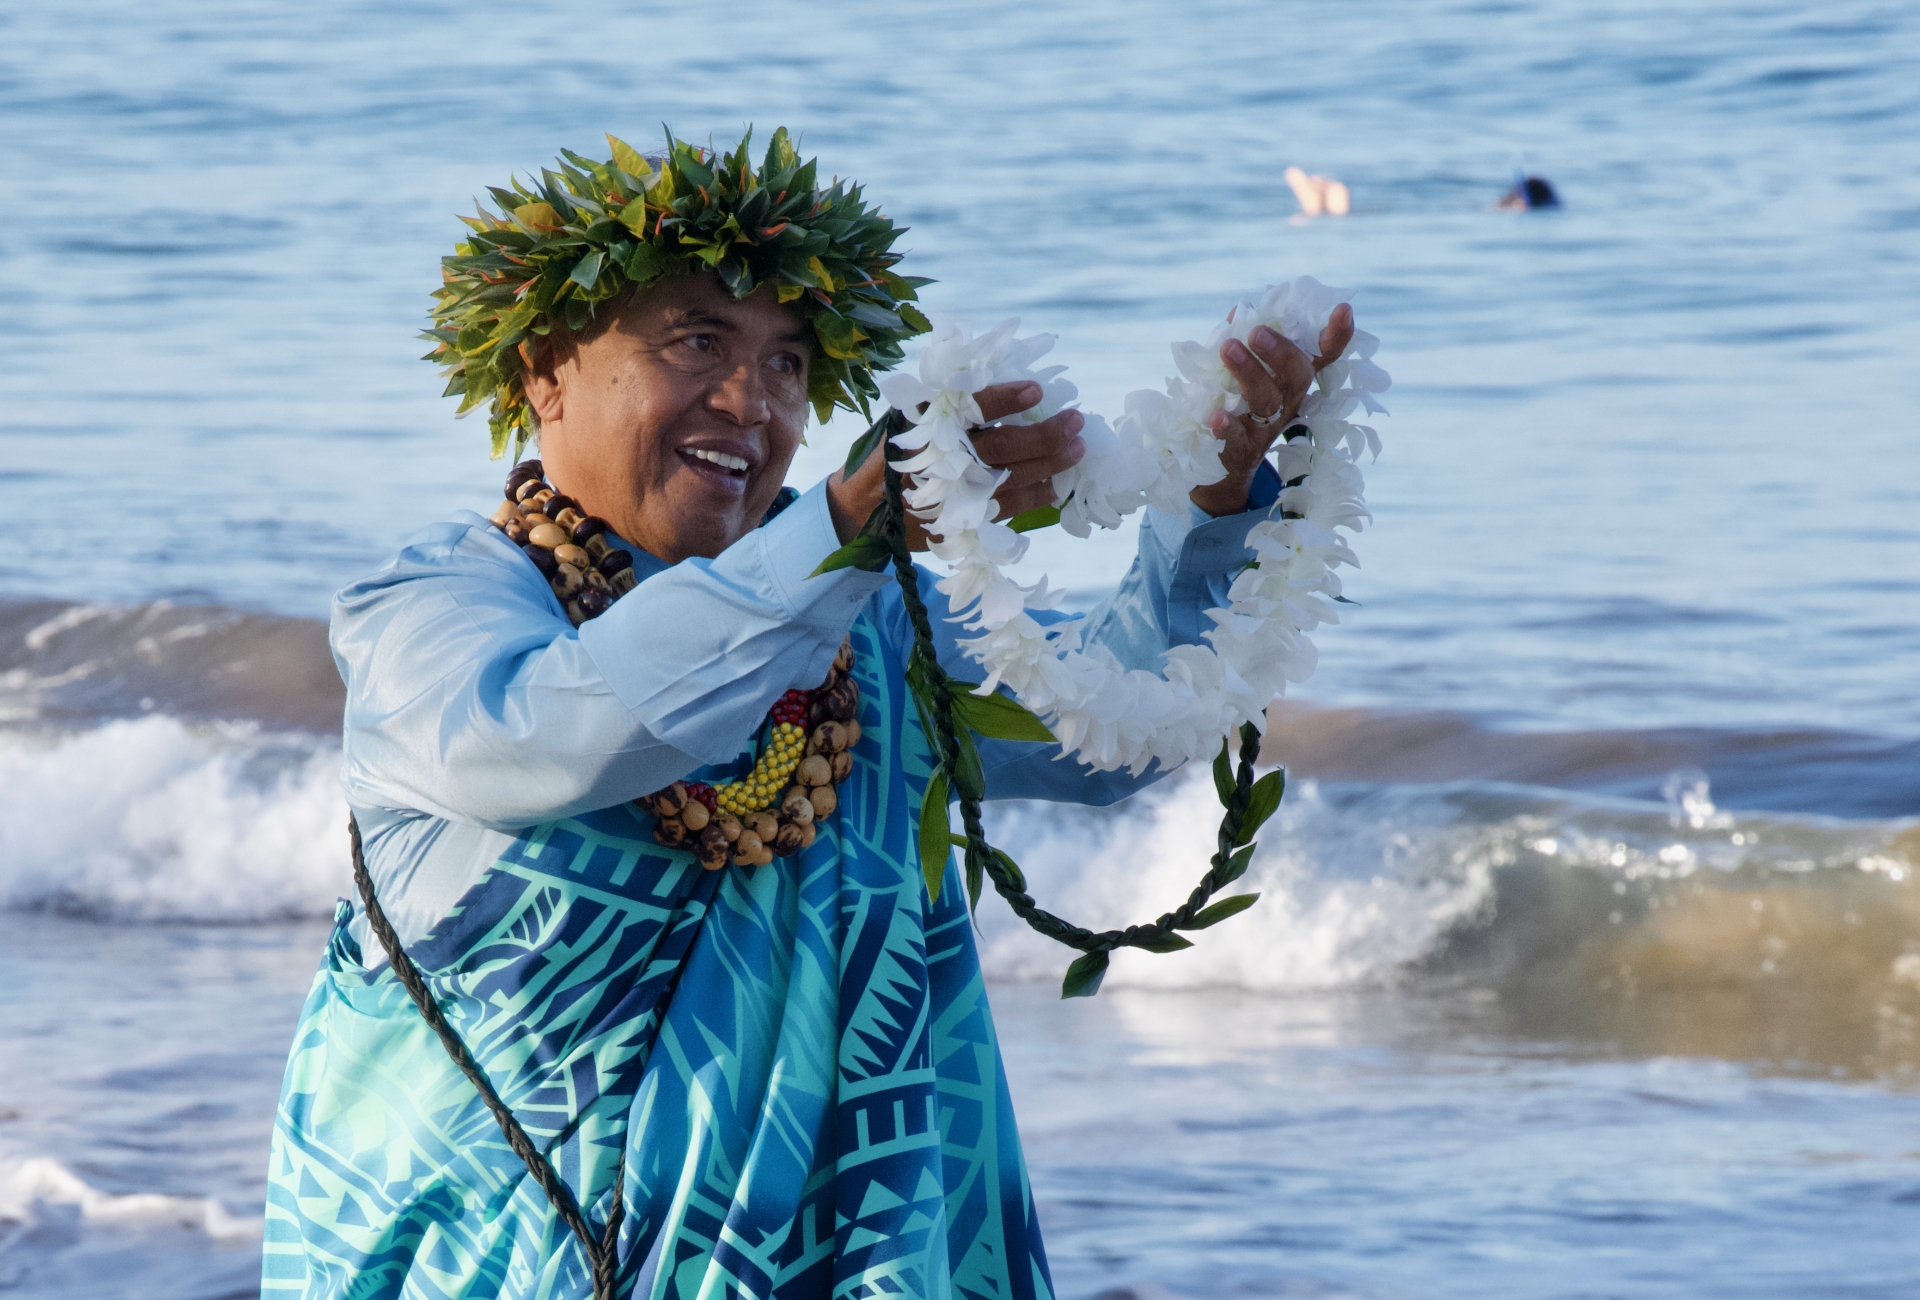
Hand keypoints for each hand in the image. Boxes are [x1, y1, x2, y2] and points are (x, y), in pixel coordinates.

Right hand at [827, 381, 1086, 549]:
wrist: (860, 511)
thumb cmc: (891, 455)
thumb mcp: (908, 420)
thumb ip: (949, 407)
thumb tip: (1012, 393)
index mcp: (923, 427)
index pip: (969, 408)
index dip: (1005, 398)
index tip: (1037, 389)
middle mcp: (939, 462)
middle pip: (1002, 448)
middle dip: (1044, 435)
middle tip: (1075, 420)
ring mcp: (952, 496)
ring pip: (1012, 480)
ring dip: (1050, 465)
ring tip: (1077, 449)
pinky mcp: (960, 523)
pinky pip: (1008, 509)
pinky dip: (1036, 496)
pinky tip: (1057, 482)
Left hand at [1189, 303, 1354, 516]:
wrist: (1218, 466)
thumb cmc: (1234, 405)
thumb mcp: (1242, 373)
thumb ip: (1241, 340)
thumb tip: (1239, 311)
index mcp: (1291, 380)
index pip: (1323, 356)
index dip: (1336, 335)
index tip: (1344, 309)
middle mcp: (1287, 403)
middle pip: (1297, 377)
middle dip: (1281, 352)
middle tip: (1257, 331)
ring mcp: (1265, 429)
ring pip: (1267, 401)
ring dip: (1250, 373)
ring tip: (1228, 348)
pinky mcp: (1240, 451)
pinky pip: (1236, 438)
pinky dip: (1226, 426)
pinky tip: (1215, 416)